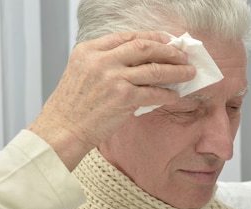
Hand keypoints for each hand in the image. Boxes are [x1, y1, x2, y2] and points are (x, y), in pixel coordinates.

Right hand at [28, 31, 195, 169]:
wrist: (62, 129)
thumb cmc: (73, 107)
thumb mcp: (82, 73)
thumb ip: (106, 62)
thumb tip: (142, 62)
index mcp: (89, 50)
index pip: (127, 37)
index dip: (151, 38)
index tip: (166, 42)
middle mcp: (101, 60)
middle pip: (144, 47)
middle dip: (168, 51)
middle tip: (183, 56)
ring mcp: (113, 78)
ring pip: (154, 69)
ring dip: (176, 71)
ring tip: (188, 73)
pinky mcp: (123, 97)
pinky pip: (154, 92)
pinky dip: (168, 94)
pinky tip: (175, 95)